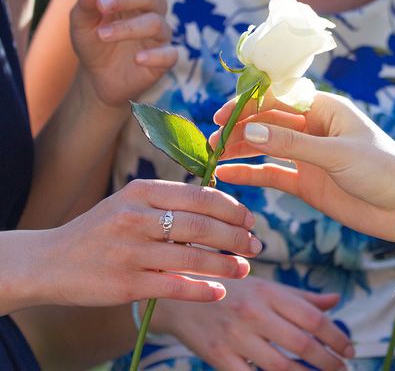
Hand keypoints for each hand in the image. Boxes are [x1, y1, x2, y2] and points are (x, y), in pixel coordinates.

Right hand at [31, 180, 261, 307]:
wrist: (49, 261)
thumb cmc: (101, 230)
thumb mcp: (130, 202)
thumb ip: (169, 201)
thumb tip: (220, 204)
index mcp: (142, 191)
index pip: (201, 196)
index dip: (233, 209)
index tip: (250, 219)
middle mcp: (137, 217)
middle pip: (203, 226)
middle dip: (237, 237)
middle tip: (256, 245)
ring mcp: (130, 251)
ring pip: (194, 257)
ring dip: (227, 264)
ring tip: (244, 268)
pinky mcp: (126, 284)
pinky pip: (175, 287)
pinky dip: (203, 290)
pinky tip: (219, 292)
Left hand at [69, 0, 175, 107]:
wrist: (99, 76)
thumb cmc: (93, 42)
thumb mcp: (81, 23)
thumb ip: (85, 5)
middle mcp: (150, 10)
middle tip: (102, 6)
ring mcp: (160, 34)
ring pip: (155, 23)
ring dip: (129, 27)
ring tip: (103, 35)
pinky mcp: (165, 58)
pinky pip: (169, 54)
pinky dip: (155, 56)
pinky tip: (137, 59)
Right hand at [153, 276, 352, 370]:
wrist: (180, 299)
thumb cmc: (232, 292)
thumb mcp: (265, 287)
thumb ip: (301, 296)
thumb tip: (336, 301)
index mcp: (268, 292)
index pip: (312, 317)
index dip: (336, 336)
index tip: (349, 349)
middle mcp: (254, 313)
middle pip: (301, 343)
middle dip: (329, 361)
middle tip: (344, 368)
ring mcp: (235, 336)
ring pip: (281, 366)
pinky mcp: (219, 356)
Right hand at [211, 92, 394, 241]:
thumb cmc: (383, 170)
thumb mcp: (337, 154)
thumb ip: (293, 144)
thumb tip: (249, 131)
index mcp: (326, 109)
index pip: (278, 99)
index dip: (248, 105)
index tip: (220, 116)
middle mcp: (314, 128)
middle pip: (268, 123)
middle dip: (239, 130)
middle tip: (211, 142)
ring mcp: (309, 156)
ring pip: (267, 148)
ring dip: (241, 150)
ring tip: (213, 157)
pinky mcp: (308, 182)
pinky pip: (273, 174)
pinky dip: (252, 174)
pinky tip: (229, 176)